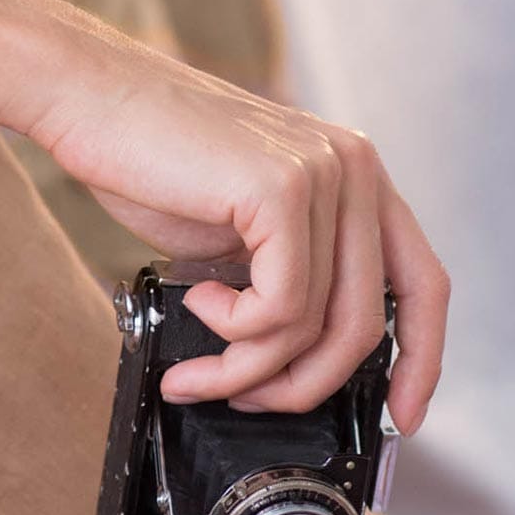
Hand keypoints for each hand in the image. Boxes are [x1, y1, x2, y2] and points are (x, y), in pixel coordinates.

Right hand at [34, 48, 448, 430]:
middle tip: (246, 398)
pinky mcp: (283, 189)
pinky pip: (279, 308)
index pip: (423, 283)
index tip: (403, 416)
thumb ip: (293, 277)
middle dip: (304, 384)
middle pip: (368, 324)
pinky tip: (198, 302)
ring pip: (315, 325)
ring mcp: (326, 175)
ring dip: (248, 368)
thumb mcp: (246, 232)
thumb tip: (306, 364)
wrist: (90, 99)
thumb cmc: (154, 164)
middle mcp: (356, 170)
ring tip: (200, 368)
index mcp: (358, 178)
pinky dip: (233, 332)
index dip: (421, 360)